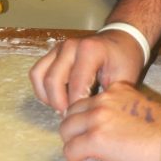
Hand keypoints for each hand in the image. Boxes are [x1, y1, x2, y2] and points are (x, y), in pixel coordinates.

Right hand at [29, 31, 144, 114]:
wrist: (119, 40)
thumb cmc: (123, 60)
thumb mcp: (123, 79)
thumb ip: (107, 97)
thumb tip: (90, 119)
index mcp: (90, 50)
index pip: (76, 85)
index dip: (77, 106)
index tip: (84, 118)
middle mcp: (70, 46)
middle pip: (53, 80)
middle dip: (59, 104)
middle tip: (72, 117)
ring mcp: (58, 48)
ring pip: (39, 76)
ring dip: (48, 97)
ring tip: (63, 108)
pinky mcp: (51, 53)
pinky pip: (36, 72)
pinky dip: (42, 89)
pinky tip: (56, 99)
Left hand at [60, 81, 160, 160]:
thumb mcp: (141, 109)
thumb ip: (121, 112)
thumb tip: (110, 131)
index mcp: (116, 90)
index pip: (87, 101)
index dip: (87, 120)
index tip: (97, 135)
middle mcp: (104, 99)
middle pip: (71, 113)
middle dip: (76, 132)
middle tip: (89, 148)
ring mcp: (98, 117)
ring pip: (66, 130)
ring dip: (74, 145)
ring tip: (90, 157)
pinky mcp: (96, 138)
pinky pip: (70, 150)